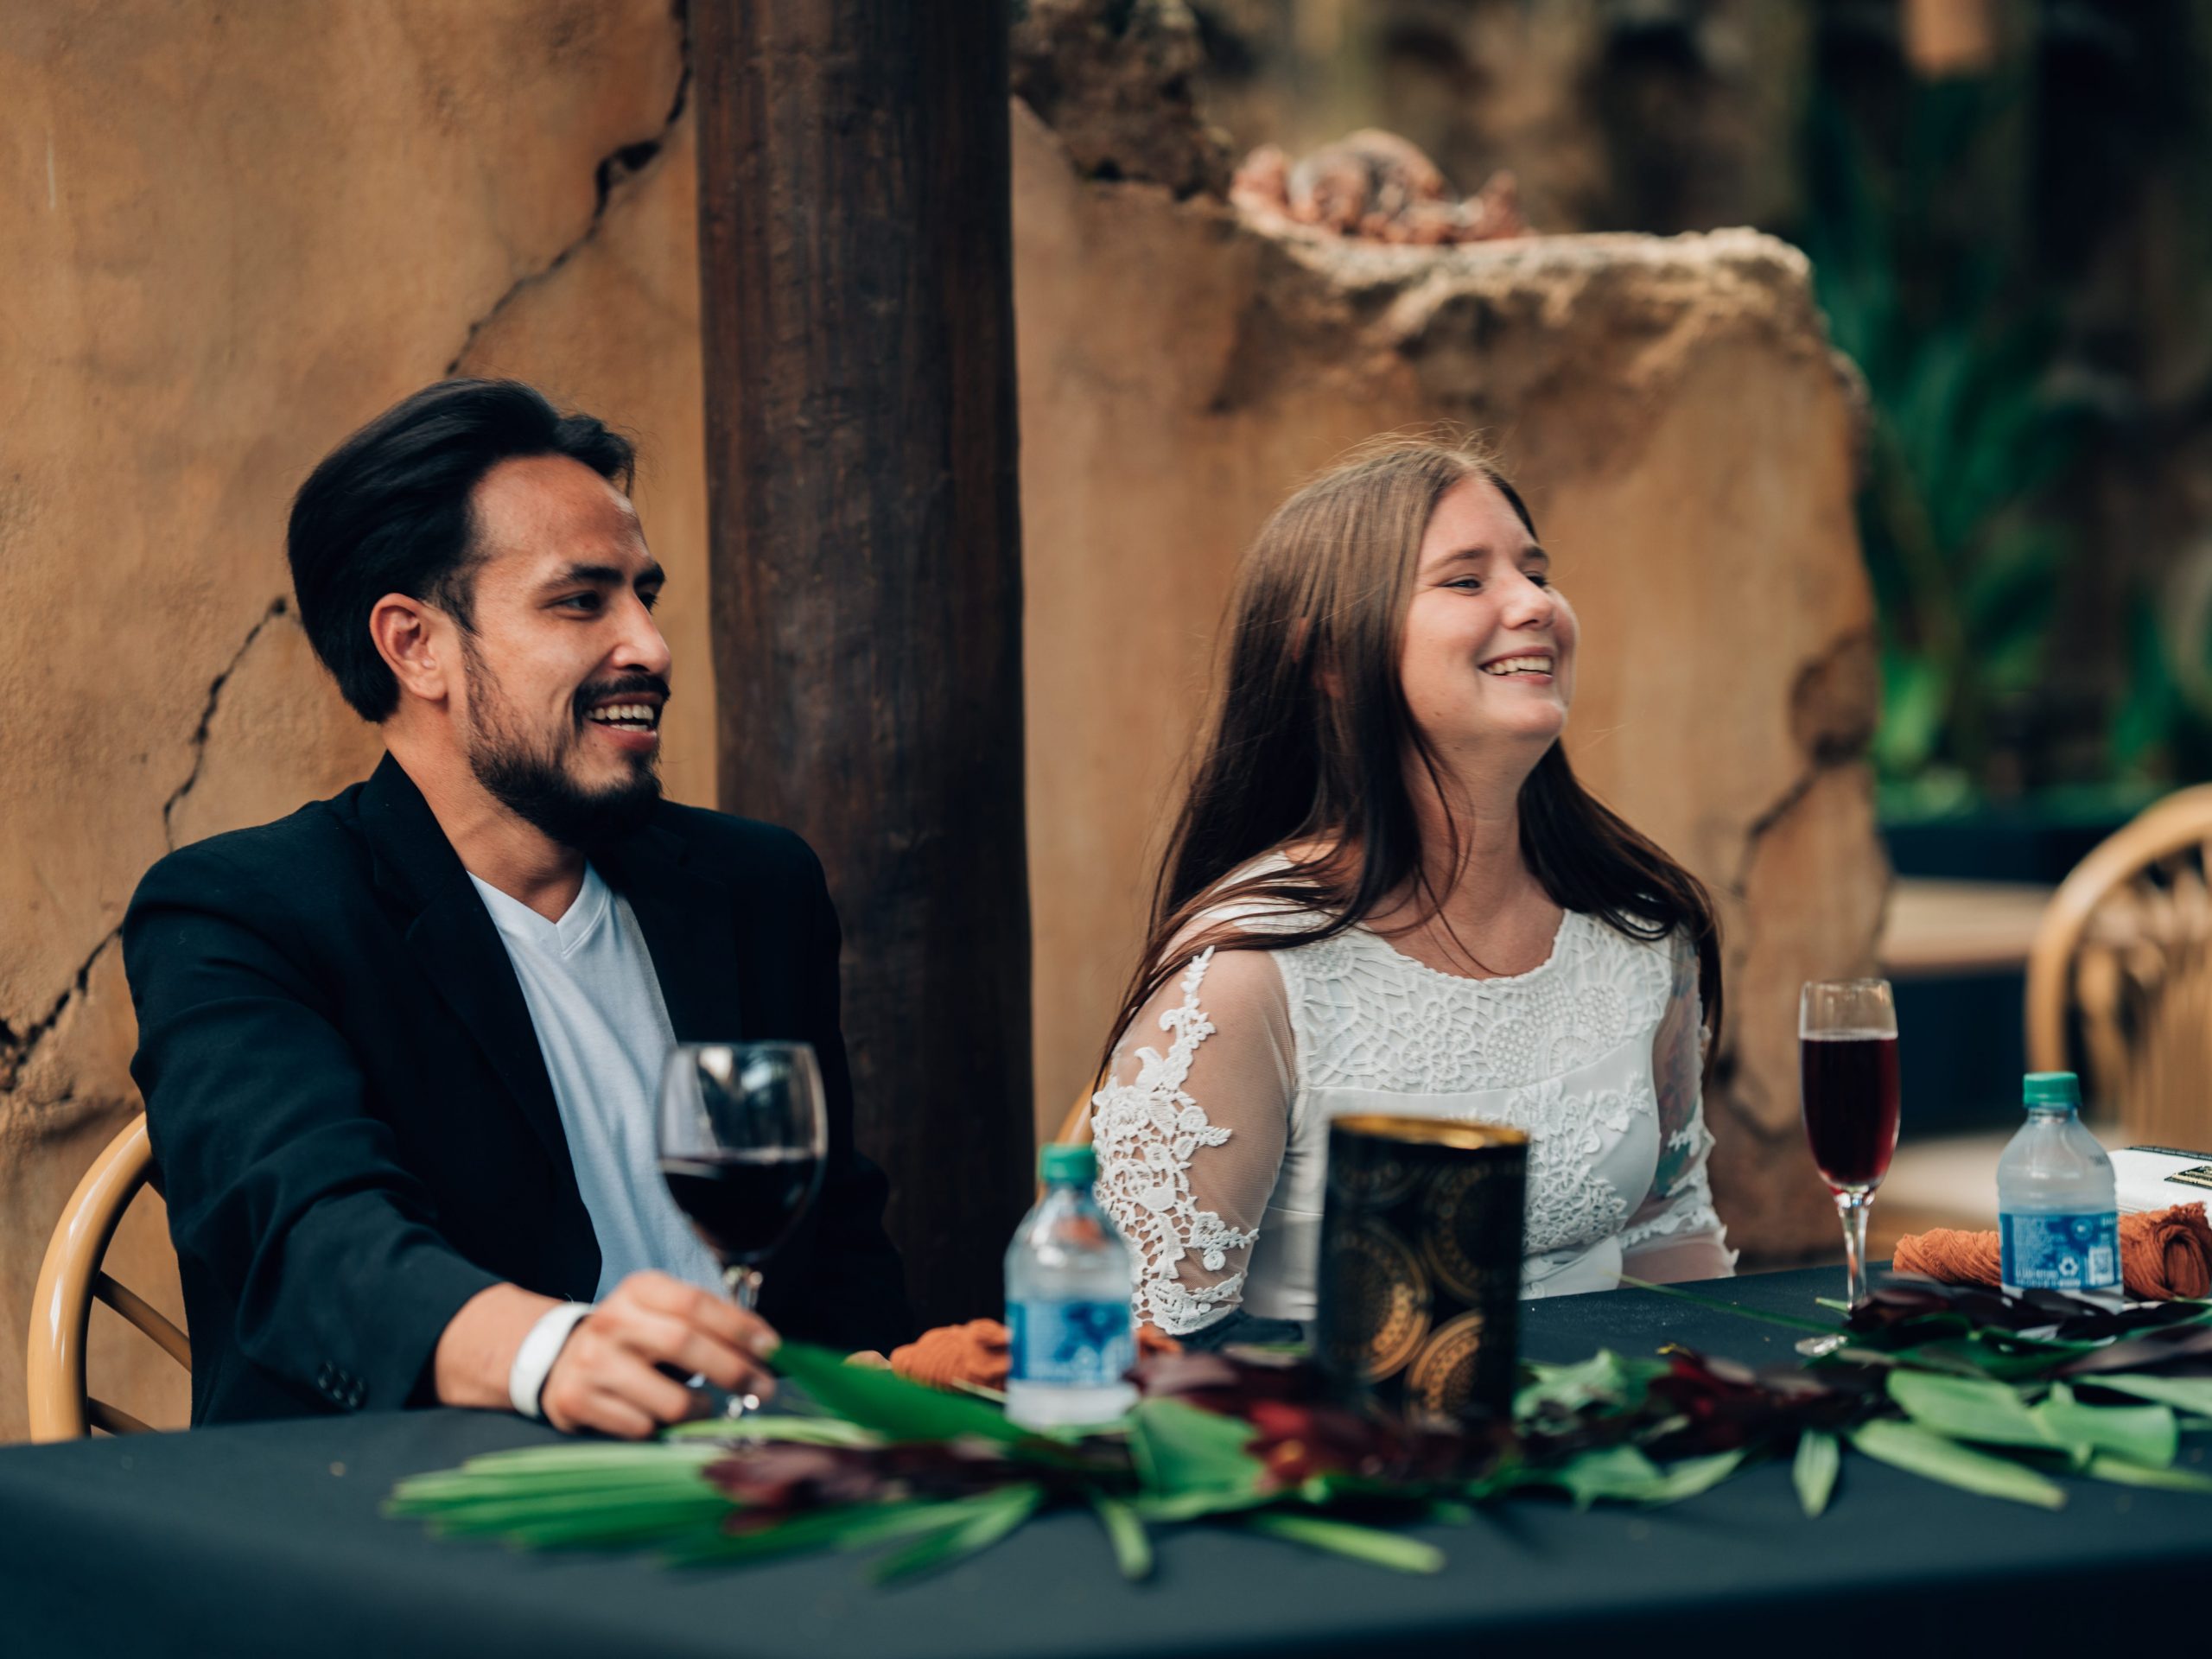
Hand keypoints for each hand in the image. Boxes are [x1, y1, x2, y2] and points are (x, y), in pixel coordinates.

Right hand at [540, 1272, 779, 1437]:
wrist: (559, 1359)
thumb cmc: (633, 1338)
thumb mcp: (662, 1313)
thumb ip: (706, 1323)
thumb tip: (764, 1348)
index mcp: (639, 1290)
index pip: (695, 1303)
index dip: (738, 1326)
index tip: (772, 1348)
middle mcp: (613, 1321)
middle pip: (684, 1344)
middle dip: (733, 1370)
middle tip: (764, 1389)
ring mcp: (593, 1362)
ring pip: (668, 1399)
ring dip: (700, 1409)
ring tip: (704, 1407)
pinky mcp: (579, 1401)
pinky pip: (642, 1428)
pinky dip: (662, 1429)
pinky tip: (659, 1416)